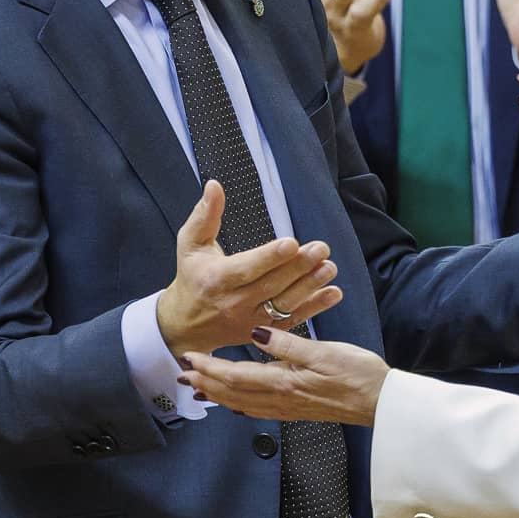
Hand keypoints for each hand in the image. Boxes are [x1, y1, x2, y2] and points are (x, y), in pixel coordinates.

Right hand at [155, 182, 343, 360]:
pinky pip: (291, 321)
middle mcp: (234, 303)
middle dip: (299, 267)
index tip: (292, 243)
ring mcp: (250, 321)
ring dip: (310, 287)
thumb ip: (205, 215)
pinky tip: (333, 293)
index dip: (270, 257)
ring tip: (330, 268)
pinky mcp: (262, 332)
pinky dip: (314, 308)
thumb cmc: (191, 277)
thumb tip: (214, 185)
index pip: (247, 268)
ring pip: (284, 304)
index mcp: (217, 279)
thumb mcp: (189, 244)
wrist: (185, 325)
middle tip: (321, 249)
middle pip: (271, 285)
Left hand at [180, 327, 387, 426]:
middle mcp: (281, 399)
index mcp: (284, 382)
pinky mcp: (297, 410)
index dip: (209, 368)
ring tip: (199, 388)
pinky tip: (236, 402)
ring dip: (218, 394)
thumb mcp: (323, 352)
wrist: (380, 401)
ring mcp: (288, 407)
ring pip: (242, 403)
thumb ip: (288, 344)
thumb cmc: (357, 374)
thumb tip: (257, 333)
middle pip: (233, 393)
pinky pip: (258, 409)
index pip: (236, 376)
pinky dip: (240, 404)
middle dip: (206, 382)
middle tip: (182, 373)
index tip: (190, 358)